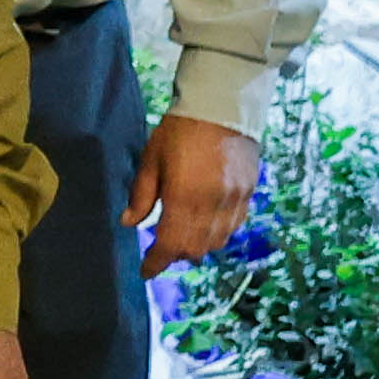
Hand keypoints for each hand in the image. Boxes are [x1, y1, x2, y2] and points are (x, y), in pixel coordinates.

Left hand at [131, 115, 259, 269]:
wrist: (222, 106)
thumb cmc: (179, 131)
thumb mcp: (151, 160)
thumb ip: (142, 195)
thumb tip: (129, 223)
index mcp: (185, 196)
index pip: (170, 243)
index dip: (157, 262)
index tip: (146, 272)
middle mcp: (214, 203)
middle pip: (196, 248)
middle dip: (176, 255)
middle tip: (161, 250)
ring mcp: (235, 199)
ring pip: (218, 241)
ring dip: (198, 246)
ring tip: (182, 239)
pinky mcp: (249, 192)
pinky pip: (235, 225)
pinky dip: (219, 233)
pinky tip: (206, 225)